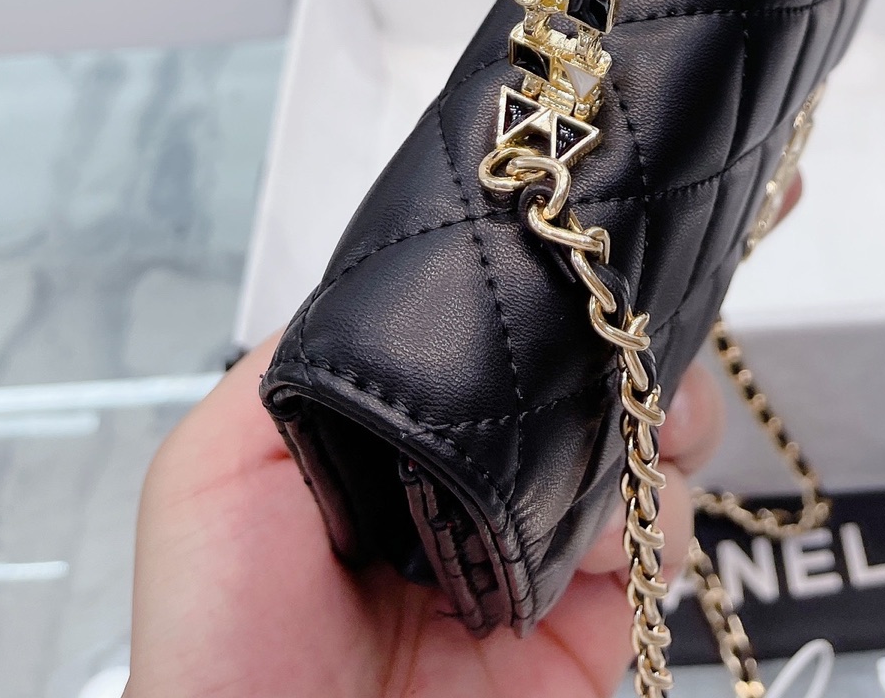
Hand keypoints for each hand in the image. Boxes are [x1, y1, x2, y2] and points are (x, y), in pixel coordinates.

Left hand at [126, 333, 723, 697]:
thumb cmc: (225, 650)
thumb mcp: (219, 469)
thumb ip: (302, 357)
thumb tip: (404, 279)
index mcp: (388, 432)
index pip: (480, 325)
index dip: (532, 282)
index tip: (577, 233)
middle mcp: (468, 479)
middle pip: (577, 367)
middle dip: (618, 331)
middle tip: (636, 318)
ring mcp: (537, 547)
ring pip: (638, 430)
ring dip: (648, 409)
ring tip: (625, 425)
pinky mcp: (595, 619)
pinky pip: (665, 529)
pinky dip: (656, 508)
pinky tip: (600, 532)